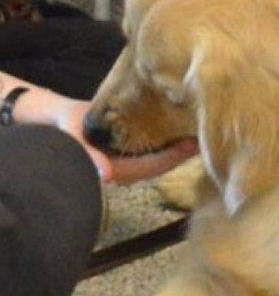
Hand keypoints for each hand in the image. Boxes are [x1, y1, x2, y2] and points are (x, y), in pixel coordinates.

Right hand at [52, 99, 197, 183]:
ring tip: (200, 130)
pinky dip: (168, 141)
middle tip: (208, 135)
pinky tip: (182, 129)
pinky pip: (154, 150)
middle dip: (183, 152)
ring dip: (178, 147)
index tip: (194, 143)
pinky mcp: (129, 154)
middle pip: (162, 164)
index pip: (152, 166)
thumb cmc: (63, 128)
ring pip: (160, 159)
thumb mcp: (69, 138)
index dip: (174, 156)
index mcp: (114, 170)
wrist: (54, 120)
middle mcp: (124, 170)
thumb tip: (107, 175)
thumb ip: (87, 157)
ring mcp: (128, 163)